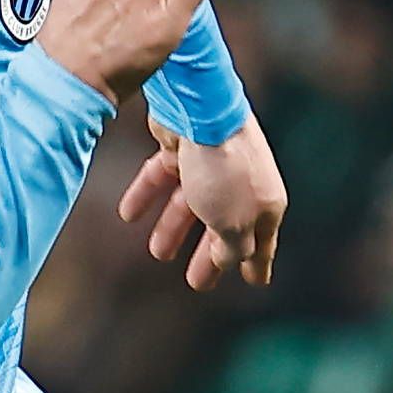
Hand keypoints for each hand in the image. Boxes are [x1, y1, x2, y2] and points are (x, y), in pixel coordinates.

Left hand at [119, 109, 287, 290]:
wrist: (203, 110)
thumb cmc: (224, 171)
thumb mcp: (233, 224)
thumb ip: (231, 249)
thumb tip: (228, 260)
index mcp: (264, 204)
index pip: (262, 243)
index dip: (256, 265)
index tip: (255, 282)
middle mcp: (242, 184)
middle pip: (224, 226)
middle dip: (210, 255)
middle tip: (197, 282)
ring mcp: (211, 166)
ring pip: (190, 204)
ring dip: (173, 228)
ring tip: (157, 252)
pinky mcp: (182, 148)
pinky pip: (163, 178)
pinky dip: (147, 196)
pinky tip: (128, 214)